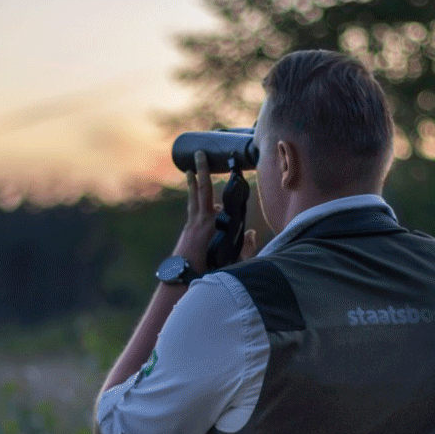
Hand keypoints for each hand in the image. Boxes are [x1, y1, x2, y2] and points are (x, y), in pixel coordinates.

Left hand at [173, 151, 257, 273]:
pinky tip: (198, 199)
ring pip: (193, 198)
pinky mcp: (188, 230)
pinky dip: (195, 200)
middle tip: (200, 153)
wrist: (181, 280)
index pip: (214, 196)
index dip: (219, 180)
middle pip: (200, 189)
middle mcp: (199, 220)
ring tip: (190, 170)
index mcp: (210, 224)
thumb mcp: (233, 262)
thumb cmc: (208, 272)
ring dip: (193, 182)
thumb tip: (252, 233)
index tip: (229, 167)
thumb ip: (246, 248)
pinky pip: (193, 209)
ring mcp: (191, 224)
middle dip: (201, 170)